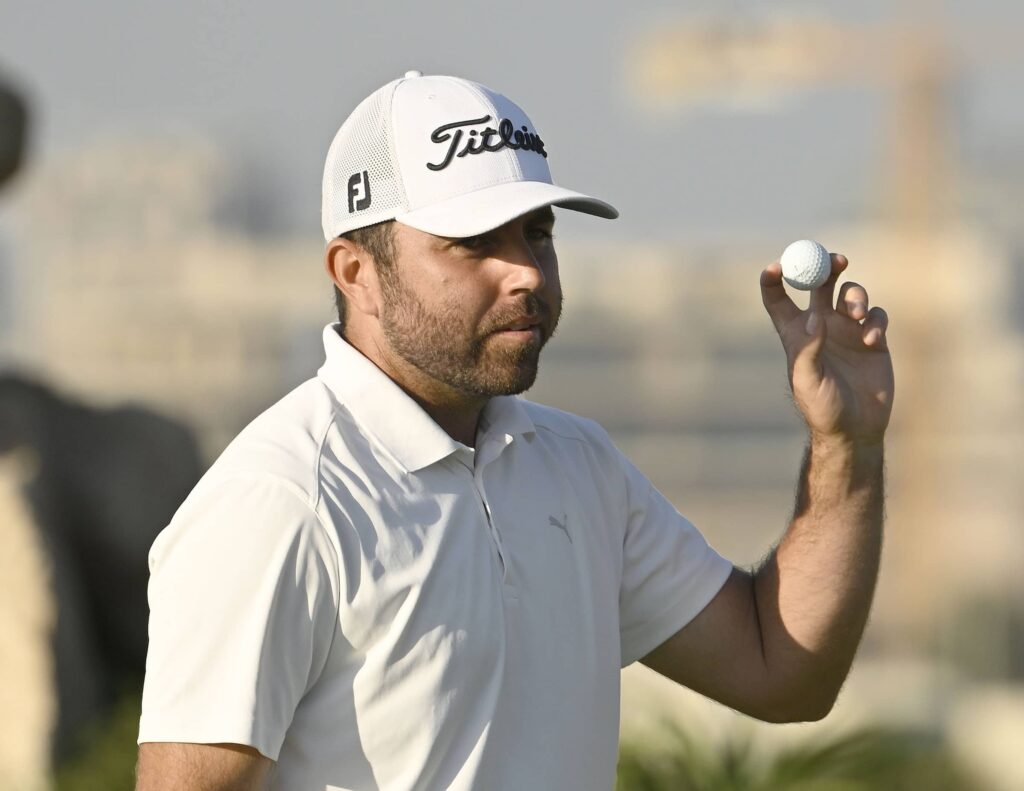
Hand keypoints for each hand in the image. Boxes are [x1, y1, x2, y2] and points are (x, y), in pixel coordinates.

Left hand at [760, 254, 893, 445]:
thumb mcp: (807, 380)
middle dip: (827, 266)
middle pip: (820, 283)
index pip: (779, 298)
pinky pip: (877, 316)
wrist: (856, 428)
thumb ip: (808, 348)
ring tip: (856, 314)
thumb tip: (814, 316)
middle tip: (837, 260)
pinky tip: (871, 339)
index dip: (774, 279)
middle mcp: (821, 326)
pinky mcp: (873, 339)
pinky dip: (875, 320)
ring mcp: (848, 330)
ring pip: (852, 293)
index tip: (778, 265)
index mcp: (796, 333)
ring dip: (855, 295)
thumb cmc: (822, 407)